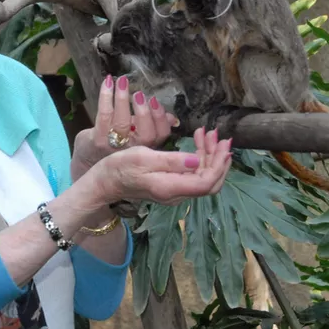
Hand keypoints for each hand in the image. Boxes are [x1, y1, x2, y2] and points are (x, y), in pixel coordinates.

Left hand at [71, 74, 177, 180]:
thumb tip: (173, 118)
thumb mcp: (137, 139)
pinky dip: (106, 96)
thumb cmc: (115, 147)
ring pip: (122, 123)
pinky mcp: (98, 140)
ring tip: (122, 82)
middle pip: (146, 134)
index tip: (154, 100)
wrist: (87, 163)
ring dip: (122, 99)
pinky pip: (104, 115)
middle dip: (144, 112)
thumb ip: (153, 127)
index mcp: (146, 147)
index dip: (161, 118)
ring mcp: (114, 146)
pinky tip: (107, 82)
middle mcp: (133, 150)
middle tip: (138, 94)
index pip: (161, 135)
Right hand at [90, 126, 231, 206]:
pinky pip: (194, 175)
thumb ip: (172, 161)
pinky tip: (198, 144)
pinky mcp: (171, 186)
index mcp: (170, 187)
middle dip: (219, 159)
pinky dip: (200, 159)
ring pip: (203, 178)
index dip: (219, 164)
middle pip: (210, 182)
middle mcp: (176, 194)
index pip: (206, 182)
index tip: (224, 144)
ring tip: (208, 134)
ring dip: (210, 156)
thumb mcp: (143, 157)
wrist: (104, 182)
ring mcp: (174, 192)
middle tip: (220, 136)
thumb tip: (197, 159)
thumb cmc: (120, 167)